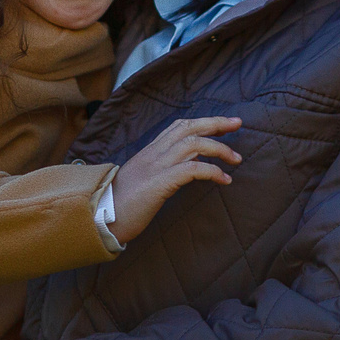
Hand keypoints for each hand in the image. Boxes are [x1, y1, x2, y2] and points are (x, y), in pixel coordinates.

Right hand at [110, 115, 240, 243]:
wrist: (101, 218)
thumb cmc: (121, 205)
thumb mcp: (143, 181)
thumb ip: (161, 172)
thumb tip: (185, 171)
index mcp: (149, 152)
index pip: (179, 127)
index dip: (203, 122)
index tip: (223, 125)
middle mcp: (154, 154)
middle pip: (189, 128)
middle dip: (216, 124)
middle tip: (238, 124)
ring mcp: (156, 167)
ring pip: (194, 144)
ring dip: (220, 149)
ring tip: (237, 159)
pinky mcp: (159, 183)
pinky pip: (192, 169)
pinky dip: (212, 171)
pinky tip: (224, 179)